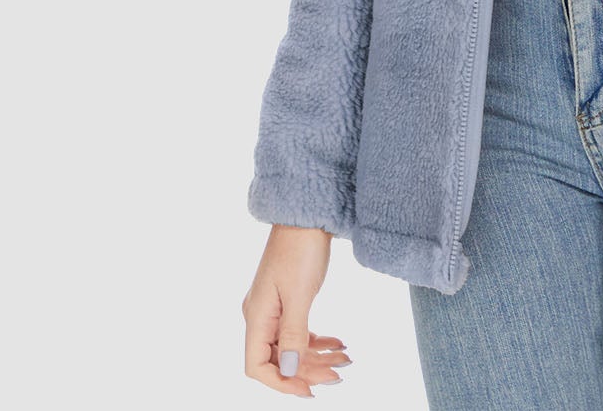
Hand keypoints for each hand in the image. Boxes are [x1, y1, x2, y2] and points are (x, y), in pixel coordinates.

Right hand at [242, 225, 350, 396]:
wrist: (308, 211)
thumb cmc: (301, 248)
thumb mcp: (299, 294)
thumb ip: (293, 334)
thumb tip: (289, 370)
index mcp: (257, 316)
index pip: (257, 365)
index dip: (280, 383)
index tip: (308, 391)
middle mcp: (262, 315)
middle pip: (279, 358)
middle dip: (308, 371)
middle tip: (338, 376)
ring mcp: (276, 307)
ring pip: (293, 346)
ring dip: (317, 357)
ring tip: (346, 361)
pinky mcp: (290, 298)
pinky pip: (301, 330)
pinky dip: (318, 340)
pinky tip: (339, 344)